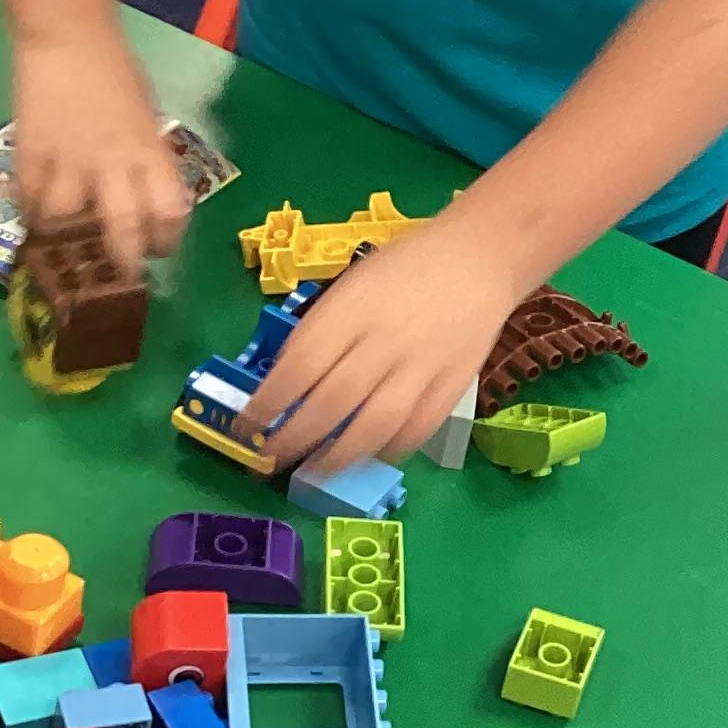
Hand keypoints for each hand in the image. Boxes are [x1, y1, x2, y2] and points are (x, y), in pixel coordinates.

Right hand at [10, 33, 192, 283]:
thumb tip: (142, 203)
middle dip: (122, 261)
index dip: (167, 240)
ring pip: (67, 226)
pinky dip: (34, 219)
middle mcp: (113, 163)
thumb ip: (145, 162)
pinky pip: (29, 203)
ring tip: (70, 248)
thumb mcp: (146, 121)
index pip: (170, 212)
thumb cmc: (116, 76)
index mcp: (150, 151)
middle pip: (123, 231)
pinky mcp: (29, 156)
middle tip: (118, 273)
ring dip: (69, 244)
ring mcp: (68, 162)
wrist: (67, 39)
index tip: (159, 249)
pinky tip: (38, 222)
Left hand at [237, 205, 529, 480]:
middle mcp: (384, 340)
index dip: (269, 404)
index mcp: (351, 309)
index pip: (300, 366)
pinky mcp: (454, 383)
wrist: (479, 257)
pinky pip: (418, 428)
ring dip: (338, 457)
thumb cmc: (404, 268)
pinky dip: (390, 448)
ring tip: (316, 471)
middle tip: (271, 459)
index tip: (248, 427)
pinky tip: (370, 453)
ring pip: (375, 425)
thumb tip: (285, 384)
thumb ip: (322, 331)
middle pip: (332, 403)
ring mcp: (423, 366)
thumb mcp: (351, 285)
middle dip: (294, 439)